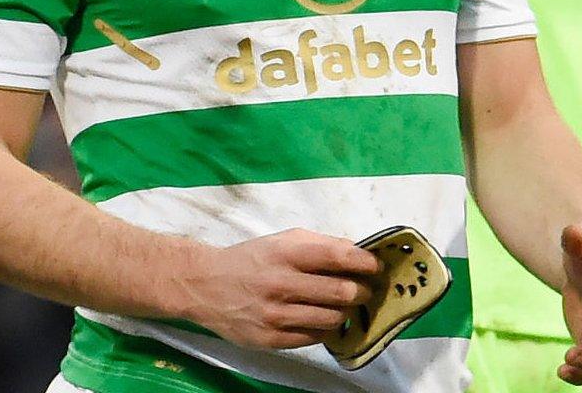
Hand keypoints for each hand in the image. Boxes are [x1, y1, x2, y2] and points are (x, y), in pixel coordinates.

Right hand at [175, 229, 380, 350]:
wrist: (205, 286)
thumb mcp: (281, 241)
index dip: (364, 262)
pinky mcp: (271, 339)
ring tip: (342, 306)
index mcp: (285, 253)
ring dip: (345, 312)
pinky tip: (321, 319)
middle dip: (362, 291)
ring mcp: (275, 315)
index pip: (337, 256)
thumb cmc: (251, 260)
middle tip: (364, 290)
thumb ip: (319, 245)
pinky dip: (325, 328)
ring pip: (332, 318)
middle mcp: (280, 283)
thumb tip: (359, 252)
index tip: (376, 266)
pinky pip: (315, 337)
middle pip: (341, 291)